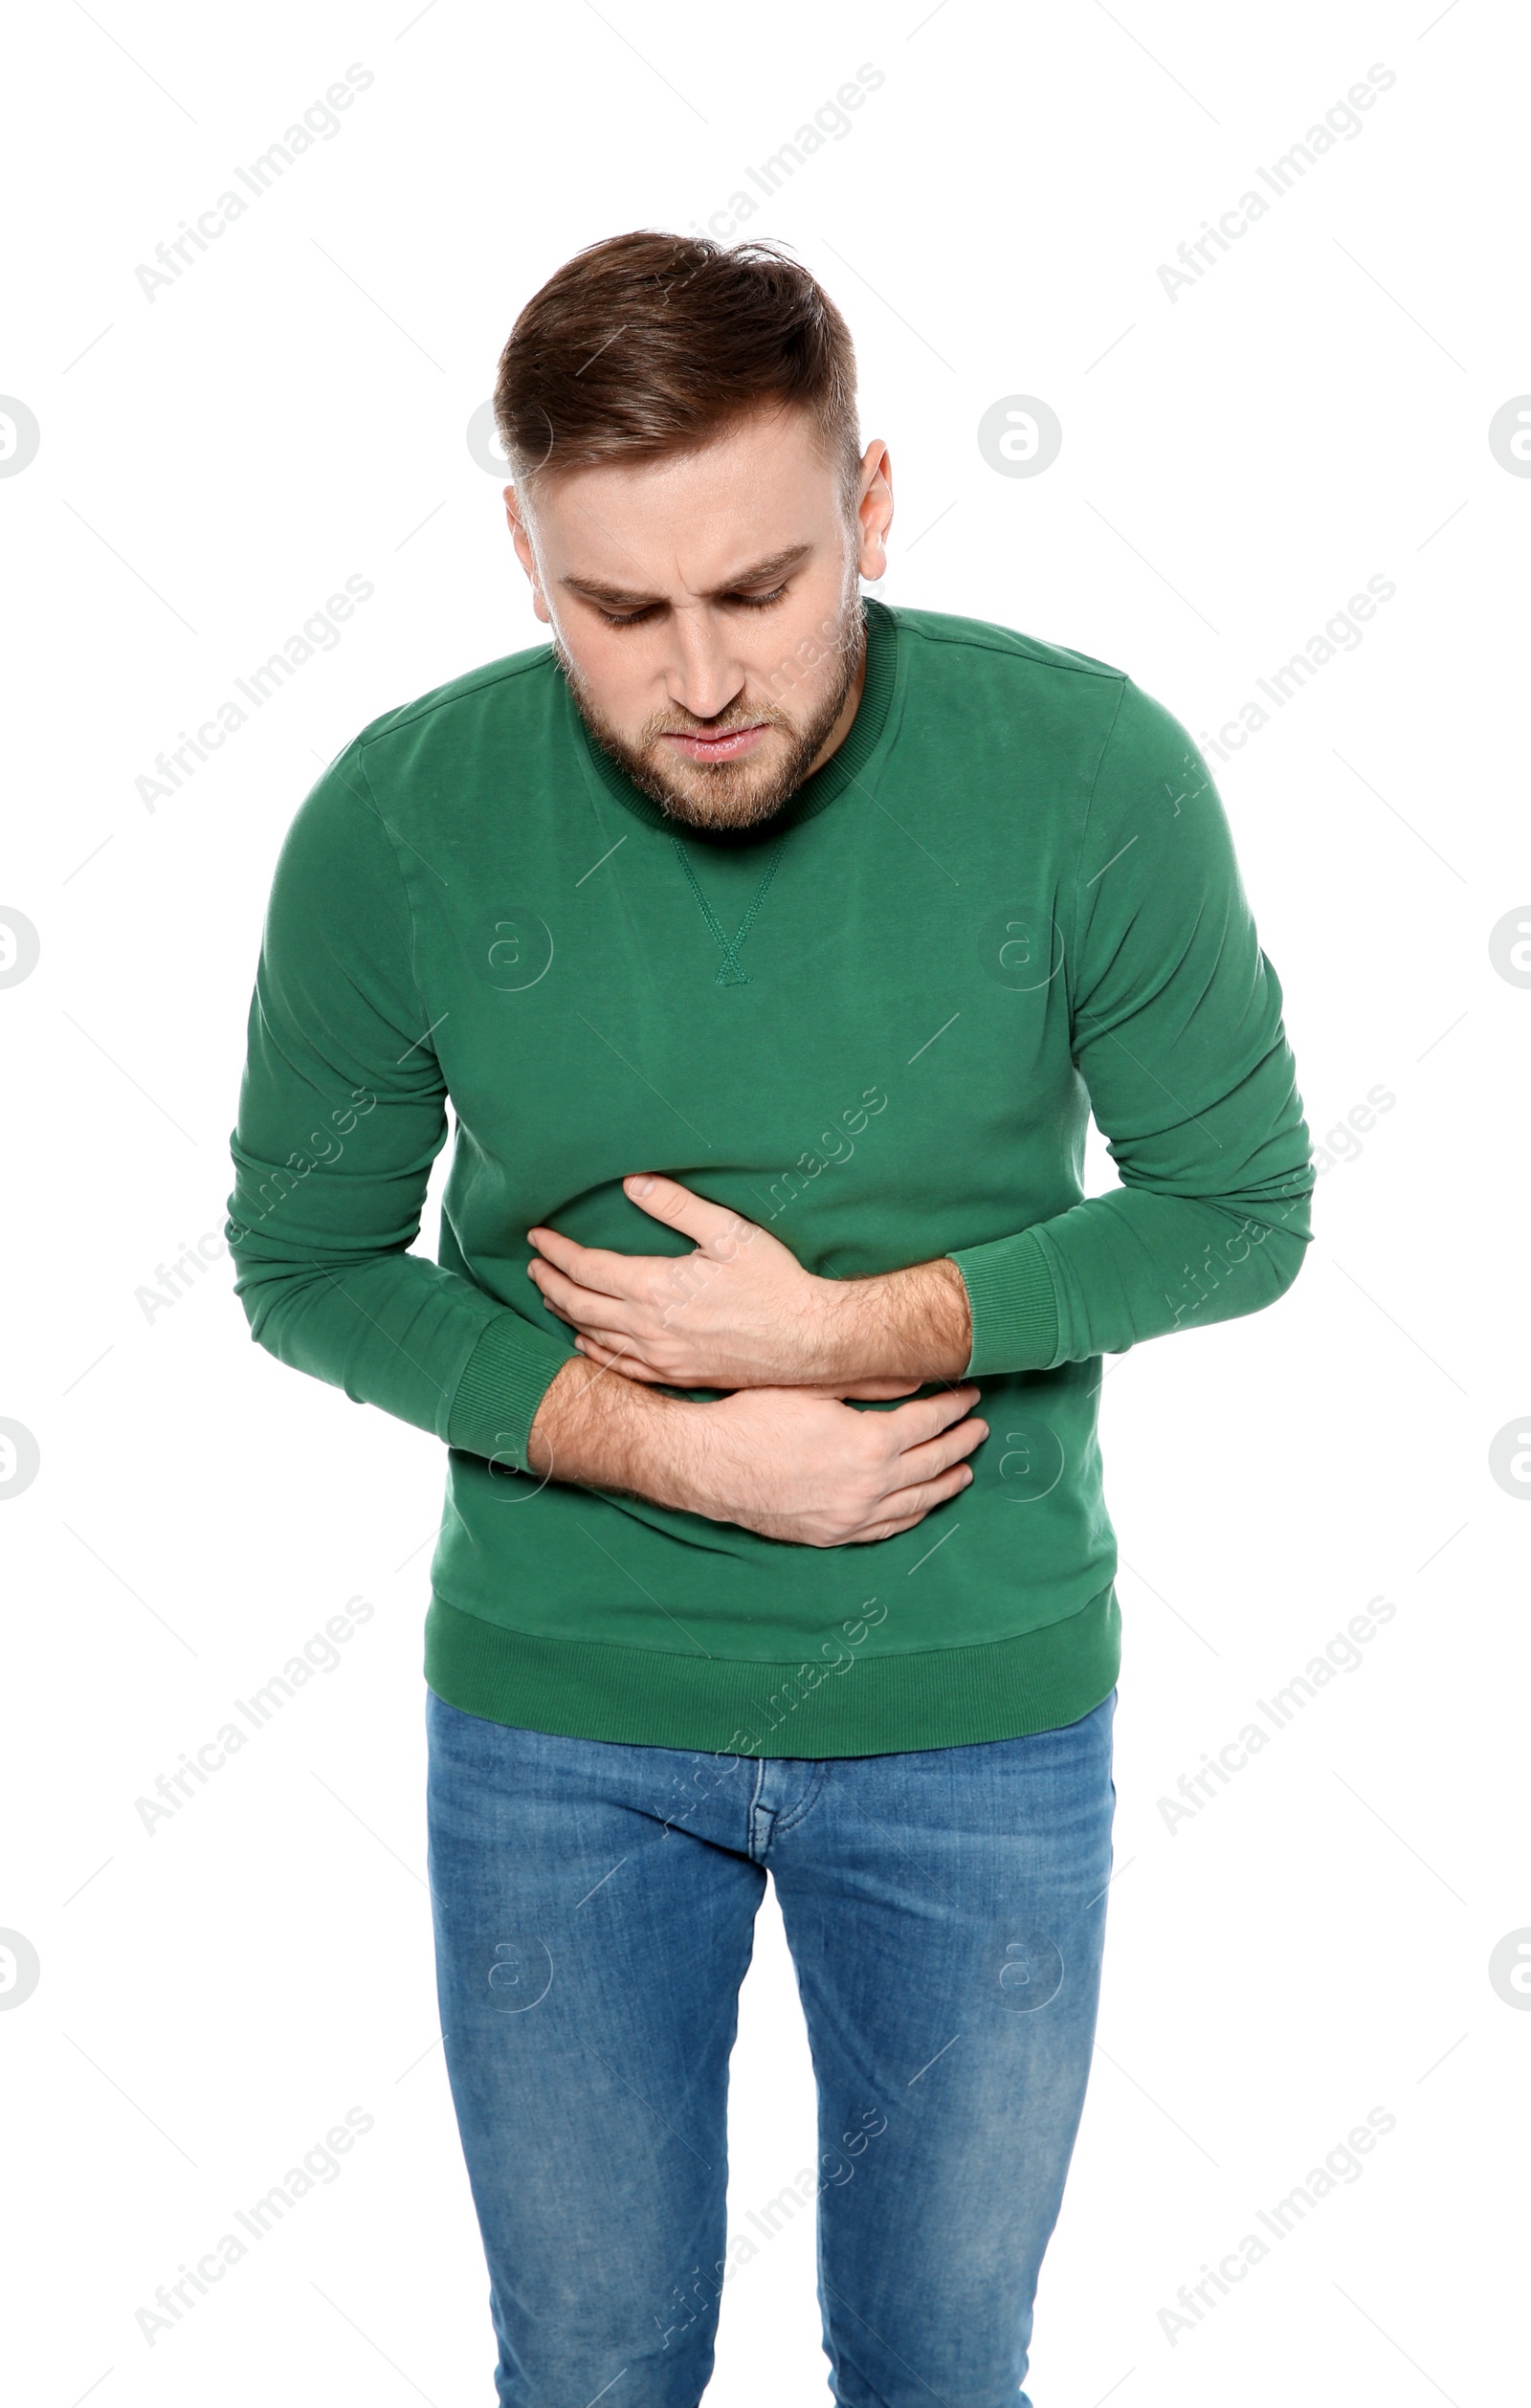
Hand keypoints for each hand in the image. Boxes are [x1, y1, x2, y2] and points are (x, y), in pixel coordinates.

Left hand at [526, 1174, 970, 1390]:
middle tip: (532, 1265)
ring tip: (549, 1296)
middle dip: (549, 1282)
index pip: (586, 1268)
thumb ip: (677, 1205)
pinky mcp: (676, 1375)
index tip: (537, 1237)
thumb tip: (633, 1183)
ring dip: (566, 1314)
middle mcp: (648, 1327)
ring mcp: (660, 1356)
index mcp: (655, 1287)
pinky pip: (620, 1367)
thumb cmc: (774, 1283)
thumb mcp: (728, 1232)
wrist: (808, 1341)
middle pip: (580, 1304)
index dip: (556, 1252)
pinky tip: (584, 1344)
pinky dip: (593, 1353)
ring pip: (594, 1336)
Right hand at [695, 1382, 987, 1545]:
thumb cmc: (755, 1417)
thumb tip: (916, 1377)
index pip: (929, 1422)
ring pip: (917, 1502)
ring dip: (946, 1483)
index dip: (954, 1408)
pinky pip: (887, 1529)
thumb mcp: (813, 1385)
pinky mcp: (834, 1535)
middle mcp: (870, 1486)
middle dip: (961, 1443)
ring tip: (965, 1470)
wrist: (710, 1465)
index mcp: (870, 1443)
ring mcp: (853, 1516)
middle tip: (980, 1429)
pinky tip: (923, 1505)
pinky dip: (913, 1515)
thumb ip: (868, 1382)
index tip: (970, 1397)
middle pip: (933, 1462)